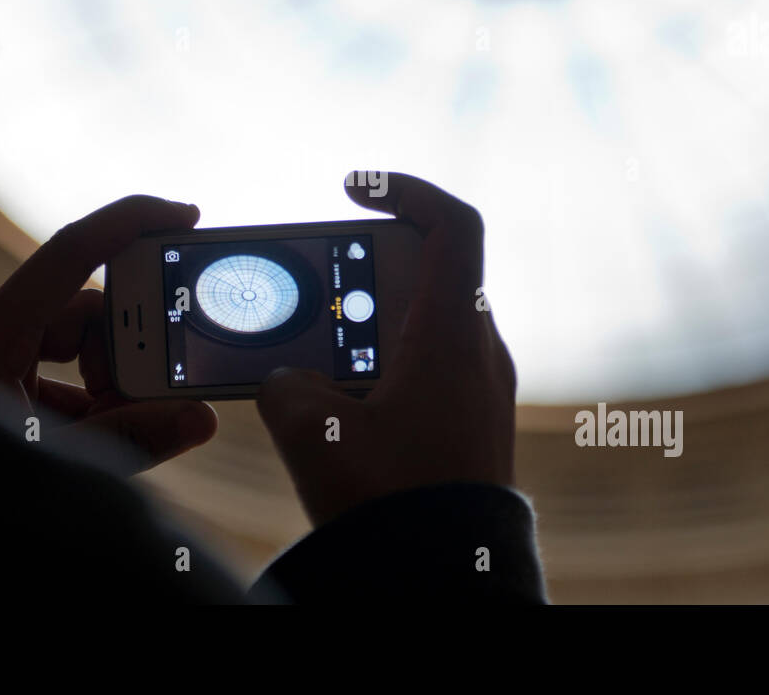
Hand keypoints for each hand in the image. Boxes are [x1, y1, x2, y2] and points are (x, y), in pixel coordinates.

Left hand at [0, 195, 217, 471]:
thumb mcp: (54, 463)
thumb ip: (131, 438)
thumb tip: (199, 417)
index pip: (70, 251)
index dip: (131, 222)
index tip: (186, 216)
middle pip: (81, 310)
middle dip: (127, 347)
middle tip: (158, 387)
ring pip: (71, 347)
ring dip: (107, 383)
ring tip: (121, 428)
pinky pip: (51, 375)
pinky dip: (84, 401)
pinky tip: (98, 439)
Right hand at [257, 173, 515, 526]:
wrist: (447, 579)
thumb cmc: (391, 502)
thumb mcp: (310, 432)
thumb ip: (286, 383)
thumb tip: (292, 380)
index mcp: (452, 333)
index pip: (453, 222)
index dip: (404, 188)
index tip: (352, 190)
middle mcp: (480, 350)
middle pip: (428, 272)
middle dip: (364, 268)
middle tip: (314, 285)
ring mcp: (483, 388)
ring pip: (426, 324)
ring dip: (369, 322)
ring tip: (315, 350)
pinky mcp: (474, 423)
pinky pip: (431, 367)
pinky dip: (385, 363)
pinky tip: (342, 399)